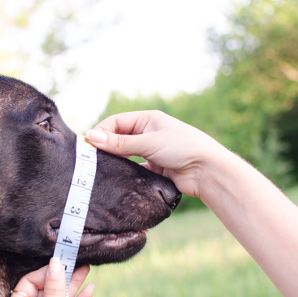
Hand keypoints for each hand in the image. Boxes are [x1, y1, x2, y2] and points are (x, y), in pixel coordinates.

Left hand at [3, 257, 93, 296]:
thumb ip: (54, 292)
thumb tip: (56, 263)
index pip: (31, 281)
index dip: (47, 271)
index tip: (62, 263)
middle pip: (48, 287)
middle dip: (64, 274)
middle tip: (77, 258)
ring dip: (75, 284)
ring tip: (86, 268)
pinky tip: (90, 289)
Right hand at [86, 110, 227, 197]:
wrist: (208, 171)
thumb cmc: (183, 148)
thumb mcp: (148, 142)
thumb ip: (120, 142)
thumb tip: (92, 137)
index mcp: (148, 119)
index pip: (117, 122)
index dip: (102, 131)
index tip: (89, 144)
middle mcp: (148, 133)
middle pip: (119, 137)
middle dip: (105, 145)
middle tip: (90, 158)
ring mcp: (151, 151)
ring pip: (125, 153)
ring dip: (114, 158)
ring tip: (99, 167)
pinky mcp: (154, 168)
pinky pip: (133, 168)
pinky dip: (124, 171)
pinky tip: (116, 177)